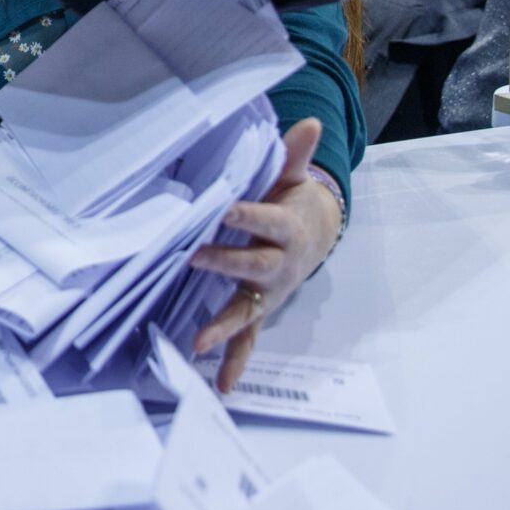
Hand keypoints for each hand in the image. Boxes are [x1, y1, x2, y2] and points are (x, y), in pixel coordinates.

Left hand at [187, 118, 341, 391]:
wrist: (314, 234)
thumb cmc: (290, 200)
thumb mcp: (292, 176)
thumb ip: (294, 154)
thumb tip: (310, 123)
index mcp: (286, 228)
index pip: (265, 220)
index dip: (246, 214)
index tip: (222, 207)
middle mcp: (278, 265)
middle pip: (253, 266)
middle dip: (226, 263)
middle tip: (196, 257)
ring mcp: (268, 292)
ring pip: (247, 311)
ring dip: (224, 326)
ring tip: (200, 342)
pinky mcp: (259, 309)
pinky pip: (247, 339)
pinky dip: (235, 362)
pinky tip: (220, 387)